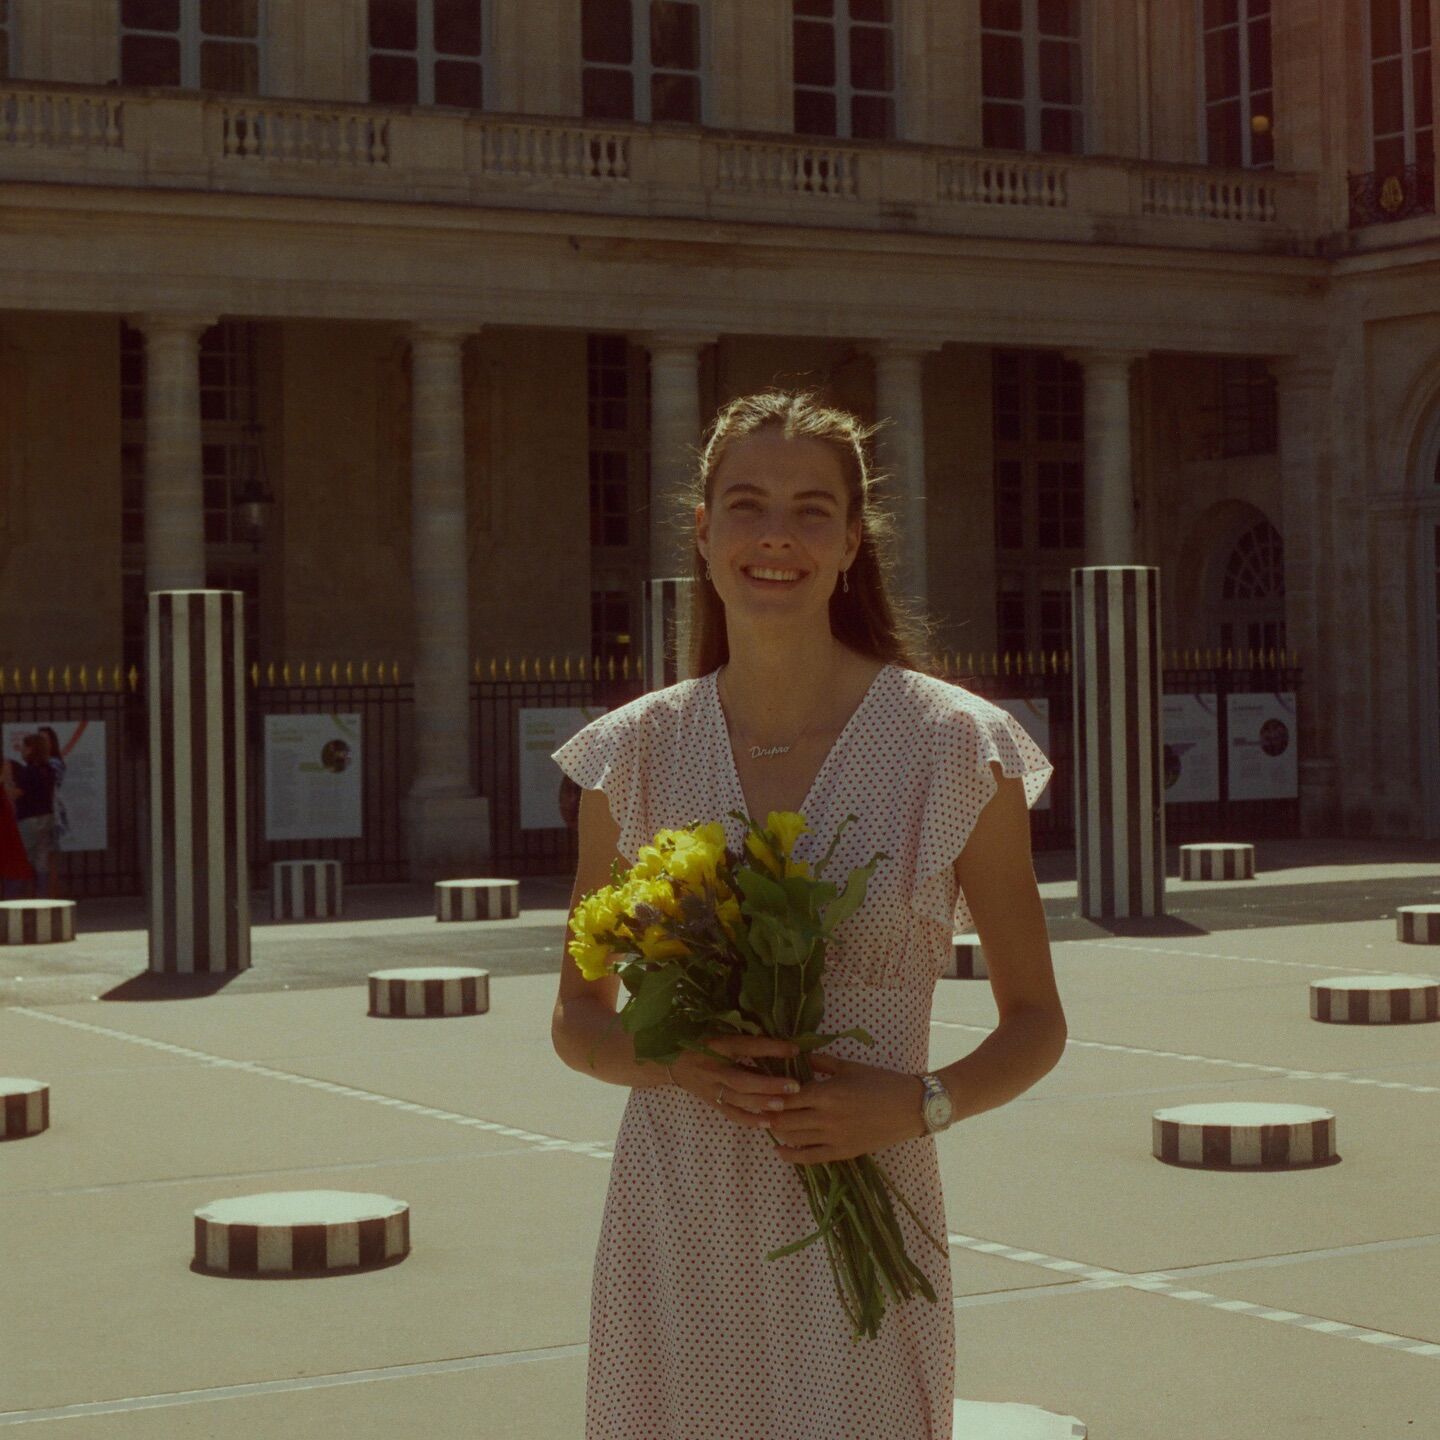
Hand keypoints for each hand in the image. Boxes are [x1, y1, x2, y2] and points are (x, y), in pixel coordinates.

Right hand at [670, 1034, 800, 1123]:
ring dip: (762, 1103)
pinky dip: (750, 1120)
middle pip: (742, 1079)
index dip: (770, 1048)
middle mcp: (713, 1068)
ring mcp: (711, 1088)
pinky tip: (769, 1123)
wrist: (669, 1061)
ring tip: (784, 1104)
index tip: (795, 1049)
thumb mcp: (718, 1031)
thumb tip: (776, 1040)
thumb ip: (742, 1037)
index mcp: (717, 1045)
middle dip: (769, 1084)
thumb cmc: (698, 1041)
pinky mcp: (711, 1102)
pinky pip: (732, 1114)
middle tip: (794, 1086)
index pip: (746, 1046)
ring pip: (738, 1099)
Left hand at [766, 1053, 927, 1165]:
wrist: (910, 1107)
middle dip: (769, 1114)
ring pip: (794, 1138)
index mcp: (827, 1092)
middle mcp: (826, 1117)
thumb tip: (797, 1055)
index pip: (787, 1096)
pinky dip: (792, 1155)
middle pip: (785, 1119)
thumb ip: (820, 1062)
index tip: (759, 1091)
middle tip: (759, 1108)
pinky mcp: (843, 1152)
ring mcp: (834, 1137)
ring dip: (777, 1132)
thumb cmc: (881, 1081)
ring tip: (768, 1124)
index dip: (770, 1095)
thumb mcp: (849, 1066)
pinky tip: (780, 1151)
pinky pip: (811, 1157)